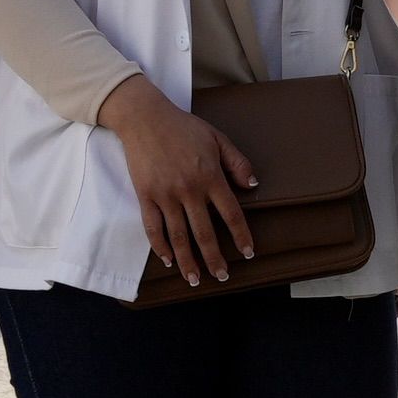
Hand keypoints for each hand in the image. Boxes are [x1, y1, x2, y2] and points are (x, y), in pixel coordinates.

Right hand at [104, 78, 258, 283]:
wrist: (145, 118)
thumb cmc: (184, 127)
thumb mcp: (217, 138)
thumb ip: (237, 162)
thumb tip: (253, 185)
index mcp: (210, 176)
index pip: (231, 214)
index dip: (241, 236)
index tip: (248, 253)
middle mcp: (189, 190)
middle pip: (204, 233)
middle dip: (214, 259)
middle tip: (222, 276)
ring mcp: (165, 195)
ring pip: (178, 236)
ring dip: (188, 261)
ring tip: (195, 279)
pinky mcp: (146, 196)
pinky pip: (153, 228)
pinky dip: (160, 246)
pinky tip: (168, 260)